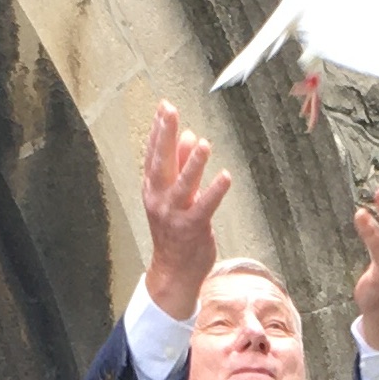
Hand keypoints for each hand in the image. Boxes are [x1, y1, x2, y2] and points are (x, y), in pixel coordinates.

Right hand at [141, 101, 232, 320]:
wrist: (173, 272)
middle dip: (164, 135)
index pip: (153, 154)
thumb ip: (181, 166)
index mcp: (153, 189)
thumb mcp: (174, 196)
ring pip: (182, 184)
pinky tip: (225, 177)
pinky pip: (204, 207)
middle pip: (161, 162)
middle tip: (169, 111)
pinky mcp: (192, 228)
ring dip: (192, 163)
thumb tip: (188, 135)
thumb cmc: (175, 233)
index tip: (164, 106)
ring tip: (203, 144)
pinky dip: (214, 191)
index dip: (158, 130)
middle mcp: (160, 199)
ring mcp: (174, 214)